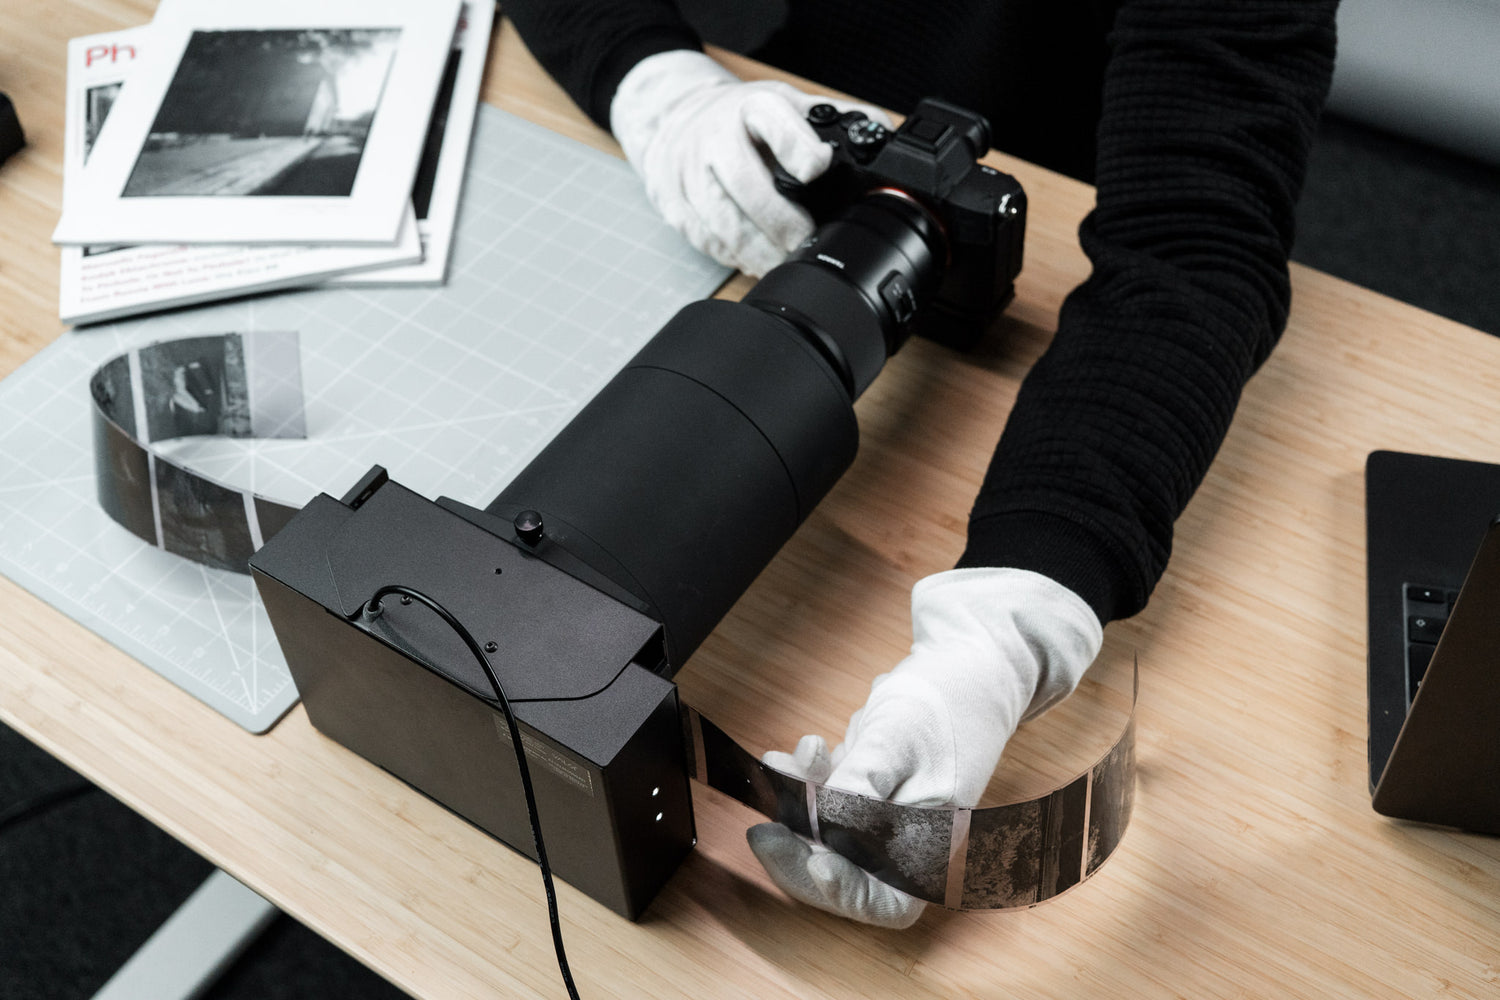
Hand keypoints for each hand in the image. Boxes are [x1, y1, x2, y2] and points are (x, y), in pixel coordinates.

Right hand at [610, 49, 888, 276]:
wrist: (676, 117)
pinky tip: (752, 261)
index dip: (799, 148)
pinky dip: (732, 255)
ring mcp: (689, 171)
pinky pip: (704, 238)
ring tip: (782, 263)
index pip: (774, 123)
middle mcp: (716, 137)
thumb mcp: (785, 103)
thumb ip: (832, 119)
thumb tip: (884, 137)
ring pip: (722, 220)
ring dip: (756, 250)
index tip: (819, 168)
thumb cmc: (742, 117)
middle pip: (745, 185)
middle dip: (779, 222)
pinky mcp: (674, 202)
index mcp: (752, 108)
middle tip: (803, 243)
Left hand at [747, 567, 1102, 927]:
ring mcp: (890, 817)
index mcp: (934, 844)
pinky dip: (808, 784)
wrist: (968, 662)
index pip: (885, 901)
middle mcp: (912, 841)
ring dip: (796, 809)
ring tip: (781, 767)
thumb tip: (826, 832)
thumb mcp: (897, 742)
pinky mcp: (874, 791)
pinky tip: (796, 756)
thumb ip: (860, 789)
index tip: (813, 863)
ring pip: (829, 836)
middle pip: (846, 873)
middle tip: (763, 831)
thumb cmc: (946, 701)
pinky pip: (831, 803)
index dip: (842, 893)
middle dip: (800, 850)